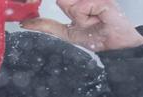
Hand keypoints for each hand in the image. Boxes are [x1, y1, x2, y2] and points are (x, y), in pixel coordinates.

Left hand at [19, 0, 142, 52]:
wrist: (117, 47)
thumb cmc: (97, 38)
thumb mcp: (67, 33)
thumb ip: (48, 26)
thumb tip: (26, 23)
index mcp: (76, 1)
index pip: (61, 1)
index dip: (46, 2)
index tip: (44, 13)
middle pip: (61, 1)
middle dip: (69, 13)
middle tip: (87, 23)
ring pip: (67, 4)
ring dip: (78, 20)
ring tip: (92, 24)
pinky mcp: (101, 0)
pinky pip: (78, 9)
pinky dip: (85, 20)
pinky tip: (98, 22)